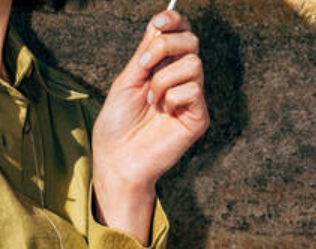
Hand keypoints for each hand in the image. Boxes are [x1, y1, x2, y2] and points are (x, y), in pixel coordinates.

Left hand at [91, 7, 209, 198]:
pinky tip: (163, 113)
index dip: (174, 21)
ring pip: (193, 63)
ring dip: (164, 79)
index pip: (180, 33)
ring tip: (150, 101)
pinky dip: (173, 97)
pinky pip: (194, 89)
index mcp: (163, 69)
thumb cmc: (117, 126)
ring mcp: (191, 99)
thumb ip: (145, 53)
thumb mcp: (127, 81)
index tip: (158, 21)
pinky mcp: (198, 117)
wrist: (117, 161)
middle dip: (164, 47)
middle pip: (191, 41)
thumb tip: (159, 23)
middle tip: (143, 68)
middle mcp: (180, 80)